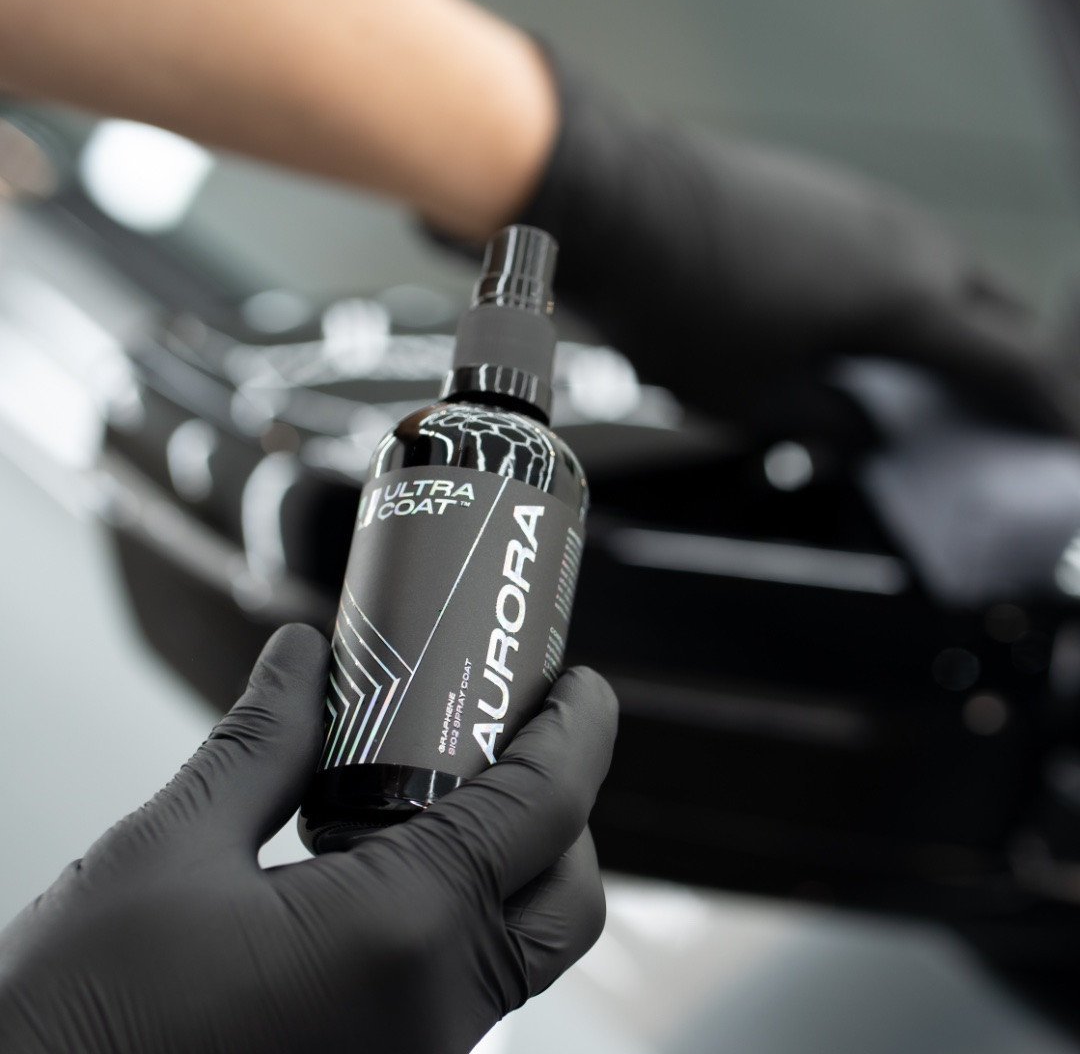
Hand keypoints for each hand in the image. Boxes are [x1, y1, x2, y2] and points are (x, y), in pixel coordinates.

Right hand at [0, 625, 617, 1053]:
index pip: (545, 809)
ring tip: (452, 786)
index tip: (579, 682)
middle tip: (514, 737)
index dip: (578, 730)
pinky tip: (397, 859)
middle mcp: (432, 1011)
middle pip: (566, 895)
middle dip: (564, 807)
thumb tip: (305, 658)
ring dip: (516, 859)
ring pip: (524, 947)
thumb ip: (263, 745)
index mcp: (399, 935)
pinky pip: (466, 984)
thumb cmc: (77, 1022)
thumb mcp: (167, 852)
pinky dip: (467, 909)